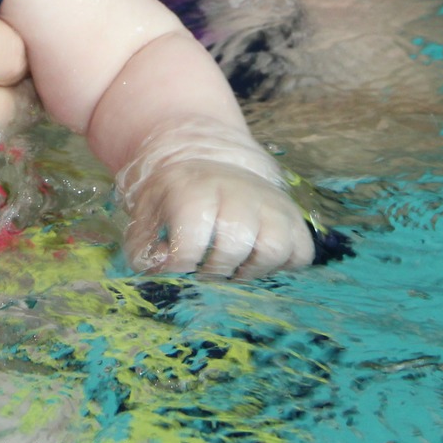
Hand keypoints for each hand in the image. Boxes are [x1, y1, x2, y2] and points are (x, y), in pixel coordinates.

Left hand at [115, 120, 314, 279]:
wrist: (211, 164)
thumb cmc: (176, 198)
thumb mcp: (146, 214)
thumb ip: (143, 250)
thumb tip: (160, 278)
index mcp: (195, 189)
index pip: (191, 239)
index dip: (181, 266)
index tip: (176, 270)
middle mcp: (238, 191)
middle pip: (233, 246)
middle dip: (214, 270)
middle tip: (204, 271)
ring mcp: (272, 204)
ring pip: (272, 249)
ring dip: (250, 270)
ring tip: (233, 268)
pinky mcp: (295, 219)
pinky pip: (299, 254)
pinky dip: (282, 267)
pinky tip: (256, 260)